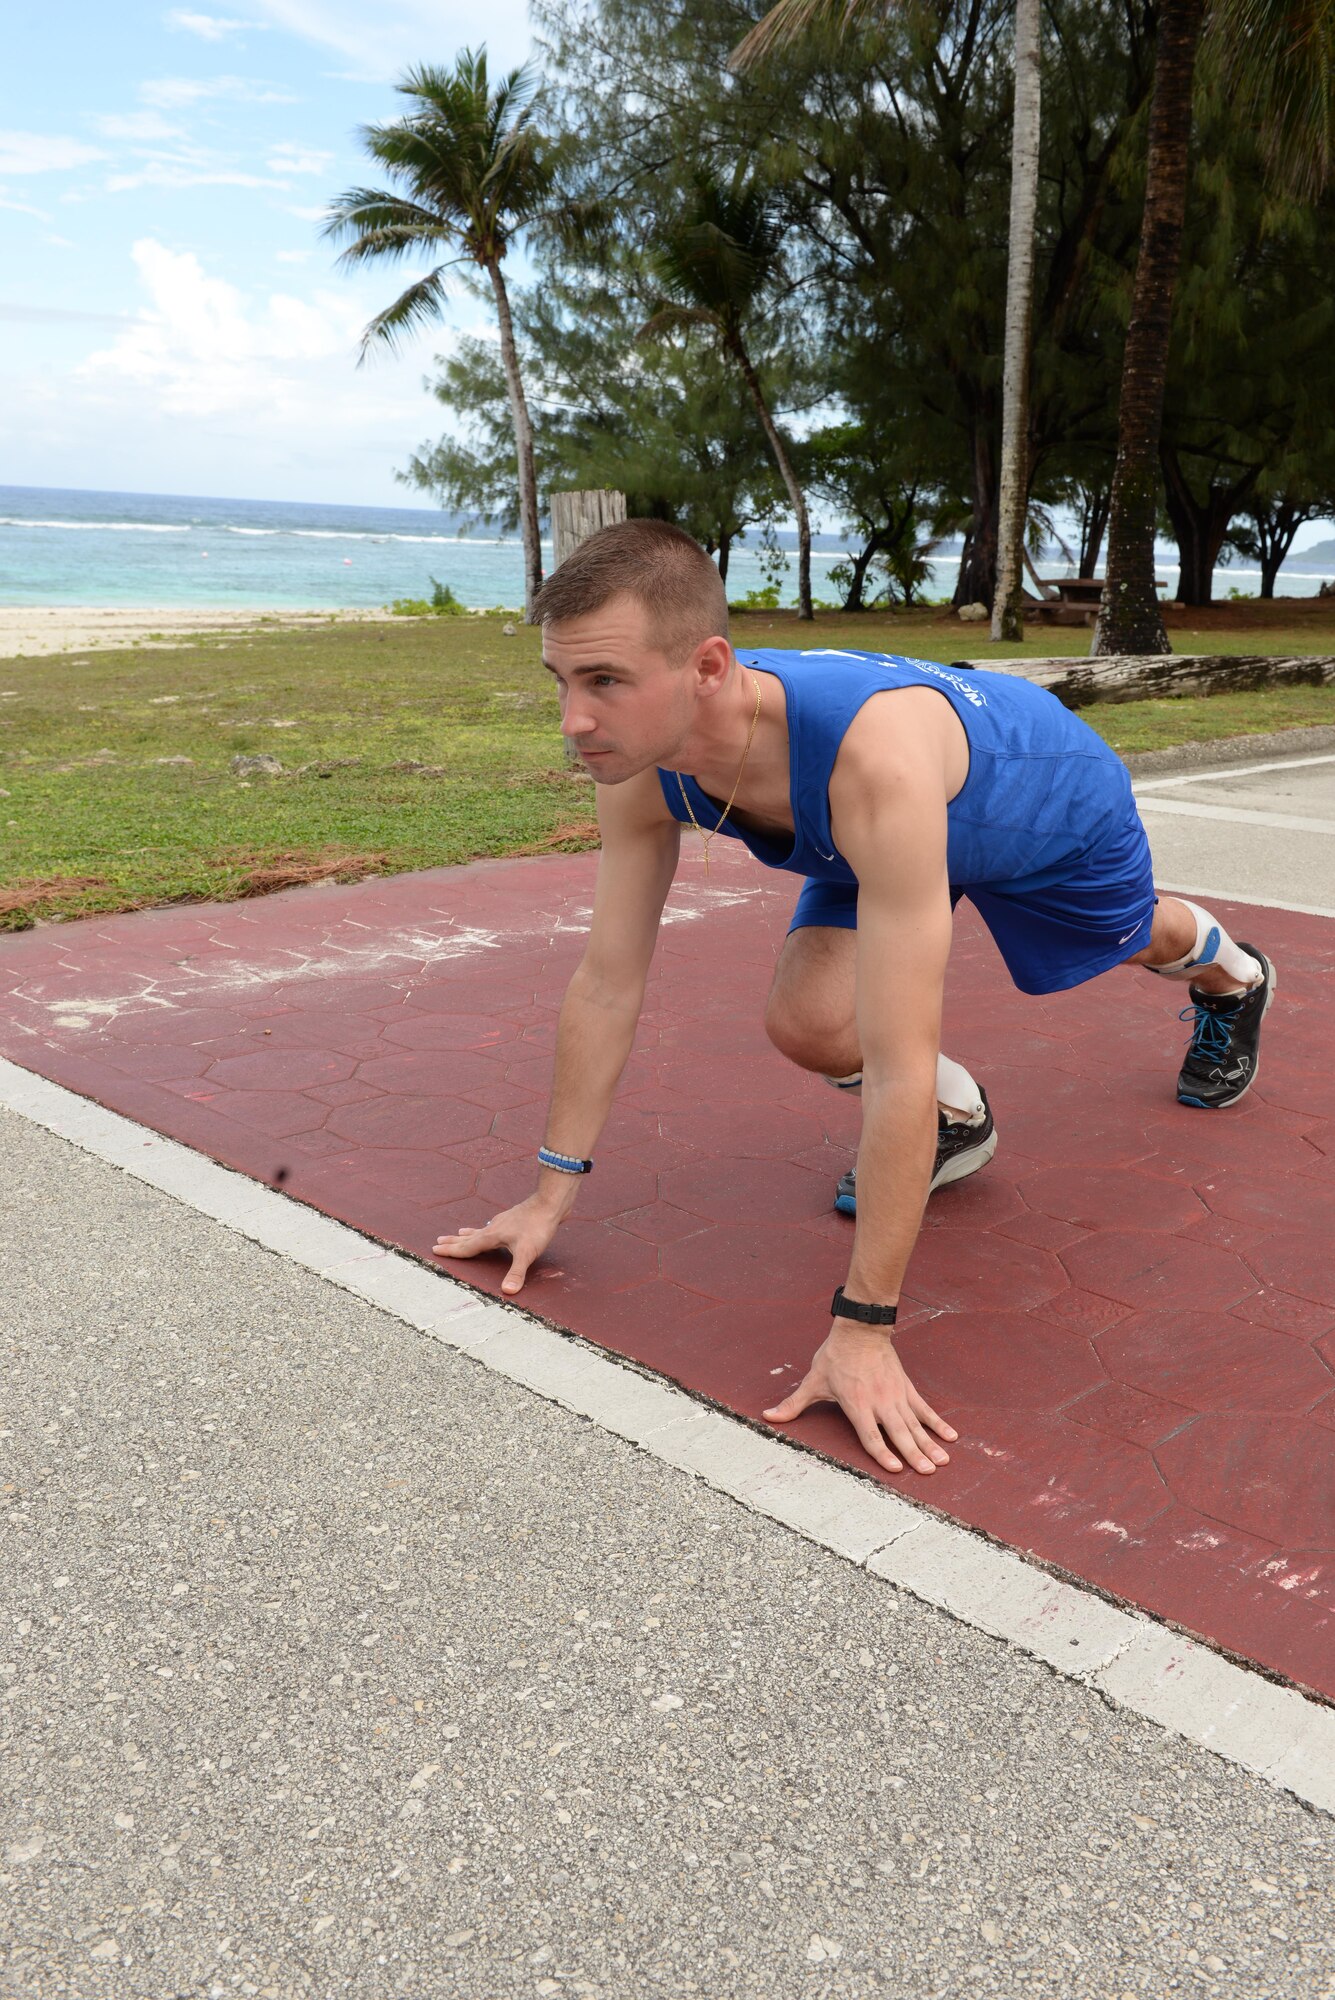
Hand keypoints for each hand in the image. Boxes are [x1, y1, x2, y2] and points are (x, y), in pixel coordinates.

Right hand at [432, 1194, 563, 1295]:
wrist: (550, 1203)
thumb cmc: (537, 1226)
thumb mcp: (527, 1253)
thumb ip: (516, 1272)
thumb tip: (507, 1291)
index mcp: (492, 1236)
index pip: (467, 1247)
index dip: (451, 1251)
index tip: (435, 1250)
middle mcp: (494, 1228)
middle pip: (469, 1237)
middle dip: (454, 1242)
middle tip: (438, 1241)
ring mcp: (503, 1222)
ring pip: (480, 1230)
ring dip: (468, 1234)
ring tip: (458, 1233)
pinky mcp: (513, 1219)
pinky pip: (493, 1226)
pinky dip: (485, 1229)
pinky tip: (491, 1227)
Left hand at [763, 1324, 956, 1474]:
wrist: (860, 1329)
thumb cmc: (835, 1356)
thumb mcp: (813, 1381)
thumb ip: (793, 1403)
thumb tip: (768, 1416)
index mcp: (857, 1404)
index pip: (870, 1435)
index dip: (882, 1453)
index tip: (894, 1469)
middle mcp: (880, 1403)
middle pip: (899, 1434)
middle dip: (914, 1454)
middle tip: (927, 1472)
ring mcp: (896, 1396)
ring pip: (915, 1425)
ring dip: (929, 1444)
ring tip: (943, 1462)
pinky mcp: (906, 1388)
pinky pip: (924, 1409)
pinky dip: (938, 1423)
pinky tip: (951, 1437)